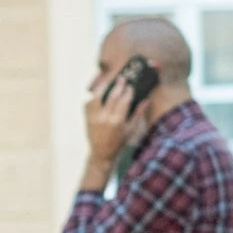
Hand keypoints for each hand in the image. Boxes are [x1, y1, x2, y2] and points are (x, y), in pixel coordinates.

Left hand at [81, 74, 149, 189]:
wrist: (101, 153)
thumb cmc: (119, 142)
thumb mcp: (131, 129)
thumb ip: (137, 114)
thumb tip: (146, 100)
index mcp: (117, 121)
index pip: (124, 100)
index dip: (128, 92)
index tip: (131, 86)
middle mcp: (105, 118)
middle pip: (112, 96)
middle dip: (118, 86)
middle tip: (122, 78)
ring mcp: (94, 117)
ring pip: (97, 96)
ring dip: (104, 87)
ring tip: (109, 81)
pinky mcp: (87, 118)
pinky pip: (89, 103)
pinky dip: (94, 97)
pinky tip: (100, 93)